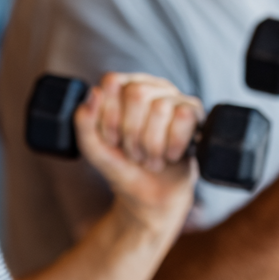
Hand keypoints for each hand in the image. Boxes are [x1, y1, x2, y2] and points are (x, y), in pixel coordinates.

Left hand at [73, 72, 199, 233]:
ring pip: (161, 108)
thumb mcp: (94, 149)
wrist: (150, 196)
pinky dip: (173, 145)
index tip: (112, 140)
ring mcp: (173, 98)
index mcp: (122, 88)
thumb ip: (84, 122)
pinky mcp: (194, 113)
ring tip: (150, 158)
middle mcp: (149, 87)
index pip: (112, 83)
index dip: (110, 116)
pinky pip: (184, 117)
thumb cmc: (122, 166)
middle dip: (132, 133)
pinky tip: (170, 155)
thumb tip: (94, 93)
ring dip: (152, 145)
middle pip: (137, 94)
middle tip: (133, 152)